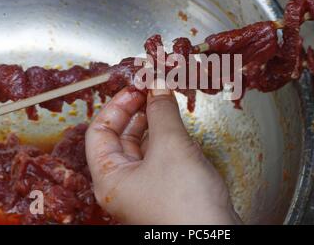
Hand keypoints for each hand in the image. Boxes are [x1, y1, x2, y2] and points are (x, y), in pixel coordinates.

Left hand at [85, 87, 240, 224]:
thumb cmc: (185, 202)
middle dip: (136, 111)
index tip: (136, 86)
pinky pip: (158, 158)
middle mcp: (122, 185)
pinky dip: (165, 138)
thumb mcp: (171, 146)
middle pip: (119, 138)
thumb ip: (161, 111)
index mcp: (109, 177)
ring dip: (152, 123)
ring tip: (165, 103)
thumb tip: (157, 84)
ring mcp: (143, 190)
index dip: (117, 105)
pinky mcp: (165, 191)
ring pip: (141, 148)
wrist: (214, 238)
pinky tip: (176, 127)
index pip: (99, 131)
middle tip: (152, 90)